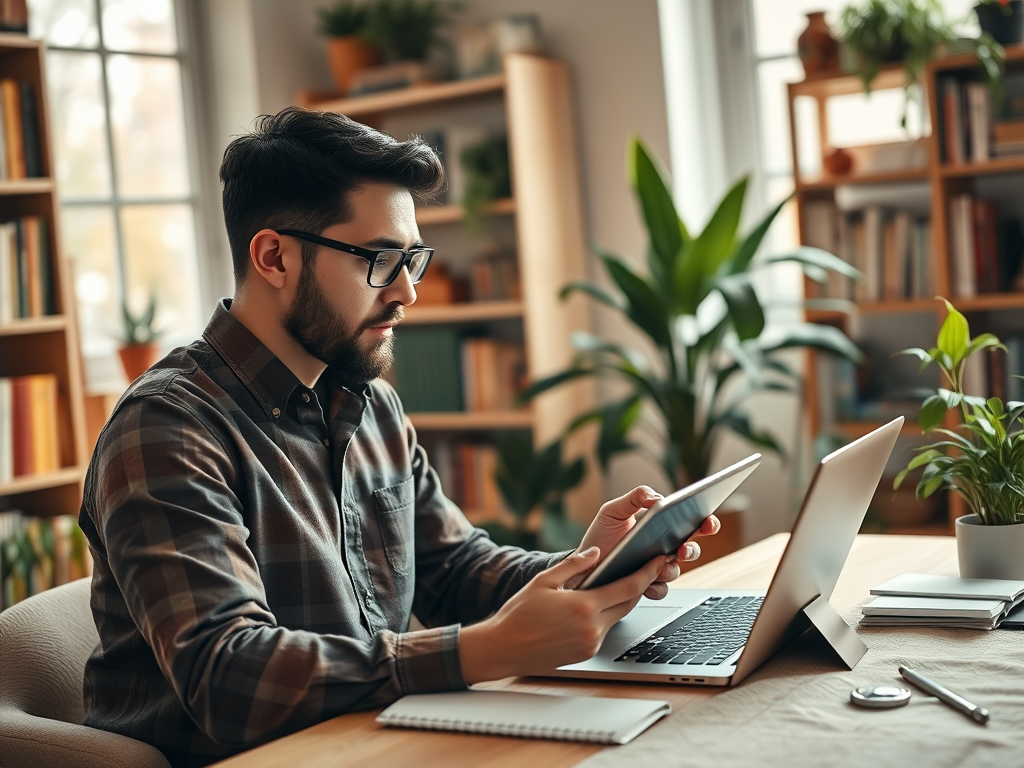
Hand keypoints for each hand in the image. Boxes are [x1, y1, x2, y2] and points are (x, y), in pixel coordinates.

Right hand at [459, 547, 665, 683]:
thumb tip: (596, 552)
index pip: (628, 587)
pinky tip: (593, 607)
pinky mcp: (587, 654)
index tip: (658, 561)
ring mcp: (591, 643)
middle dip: (640, 585)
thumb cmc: (518, 614)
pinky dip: (604, 617)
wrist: (503, 649)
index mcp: (584, 606)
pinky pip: (604, 631)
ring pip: (618, 617)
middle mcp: (592, 627)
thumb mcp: (543, 581)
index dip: (647, 572)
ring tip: (617, 584)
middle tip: (648, 568)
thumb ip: (573, 565)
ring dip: (620, 601)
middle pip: (629, 603)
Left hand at [574, 486, 720, 598]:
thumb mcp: (614, 511)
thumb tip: (658, 497)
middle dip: (693, 549)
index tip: (708, 521)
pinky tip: (647, 584)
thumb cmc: (601, 535)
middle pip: (691, 549)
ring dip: (671, 568)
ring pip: (676, 571)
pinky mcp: (647, 587)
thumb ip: (635, 497)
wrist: (582, 563)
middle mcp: (664, 549)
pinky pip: (660, 590)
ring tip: (660, 564)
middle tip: (683, 548)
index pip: (691, 523)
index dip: (706, 522)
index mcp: (662, 527)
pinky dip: (656, 587)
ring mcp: (657, 569)